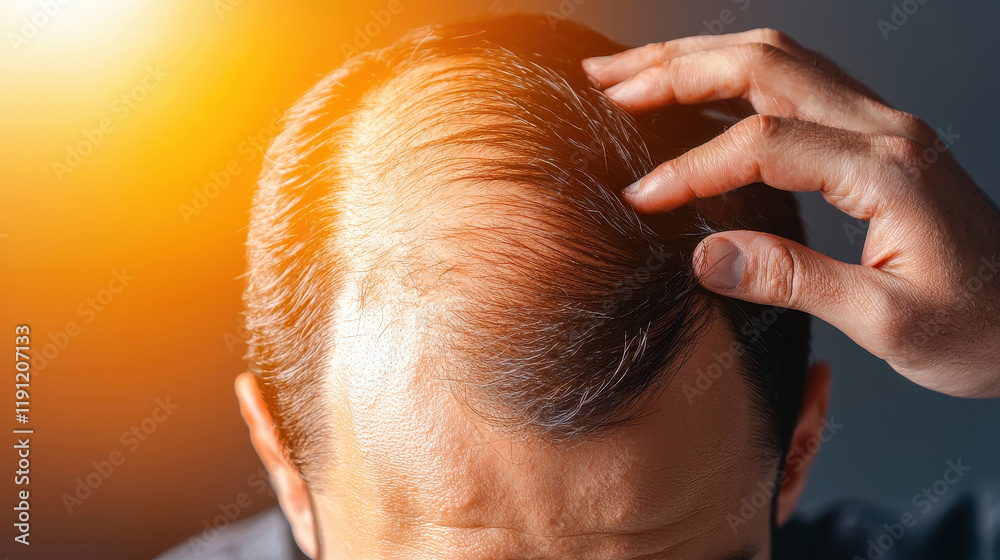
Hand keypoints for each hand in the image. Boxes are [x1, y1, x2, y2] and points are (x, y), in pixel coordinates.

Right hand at [582, 29, 999, 397]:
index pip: (762, 145)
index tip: (641, 198)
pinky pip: (793, 79)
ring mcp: (879, 124)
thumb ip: (797, 282)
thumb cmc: (978, 327)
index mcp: (885, 170)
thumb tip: (707, 257)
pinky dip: (732, 73)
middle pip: (762, 66)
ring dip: (697, 59)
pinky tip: (698, 86)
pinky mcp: (872, 135)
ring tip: (632, 72)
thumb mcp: (891, 323)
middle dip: (674, 70)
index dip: (690, 167)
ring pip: (775, 59)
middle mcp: (881, 129)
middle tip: (605, 83)